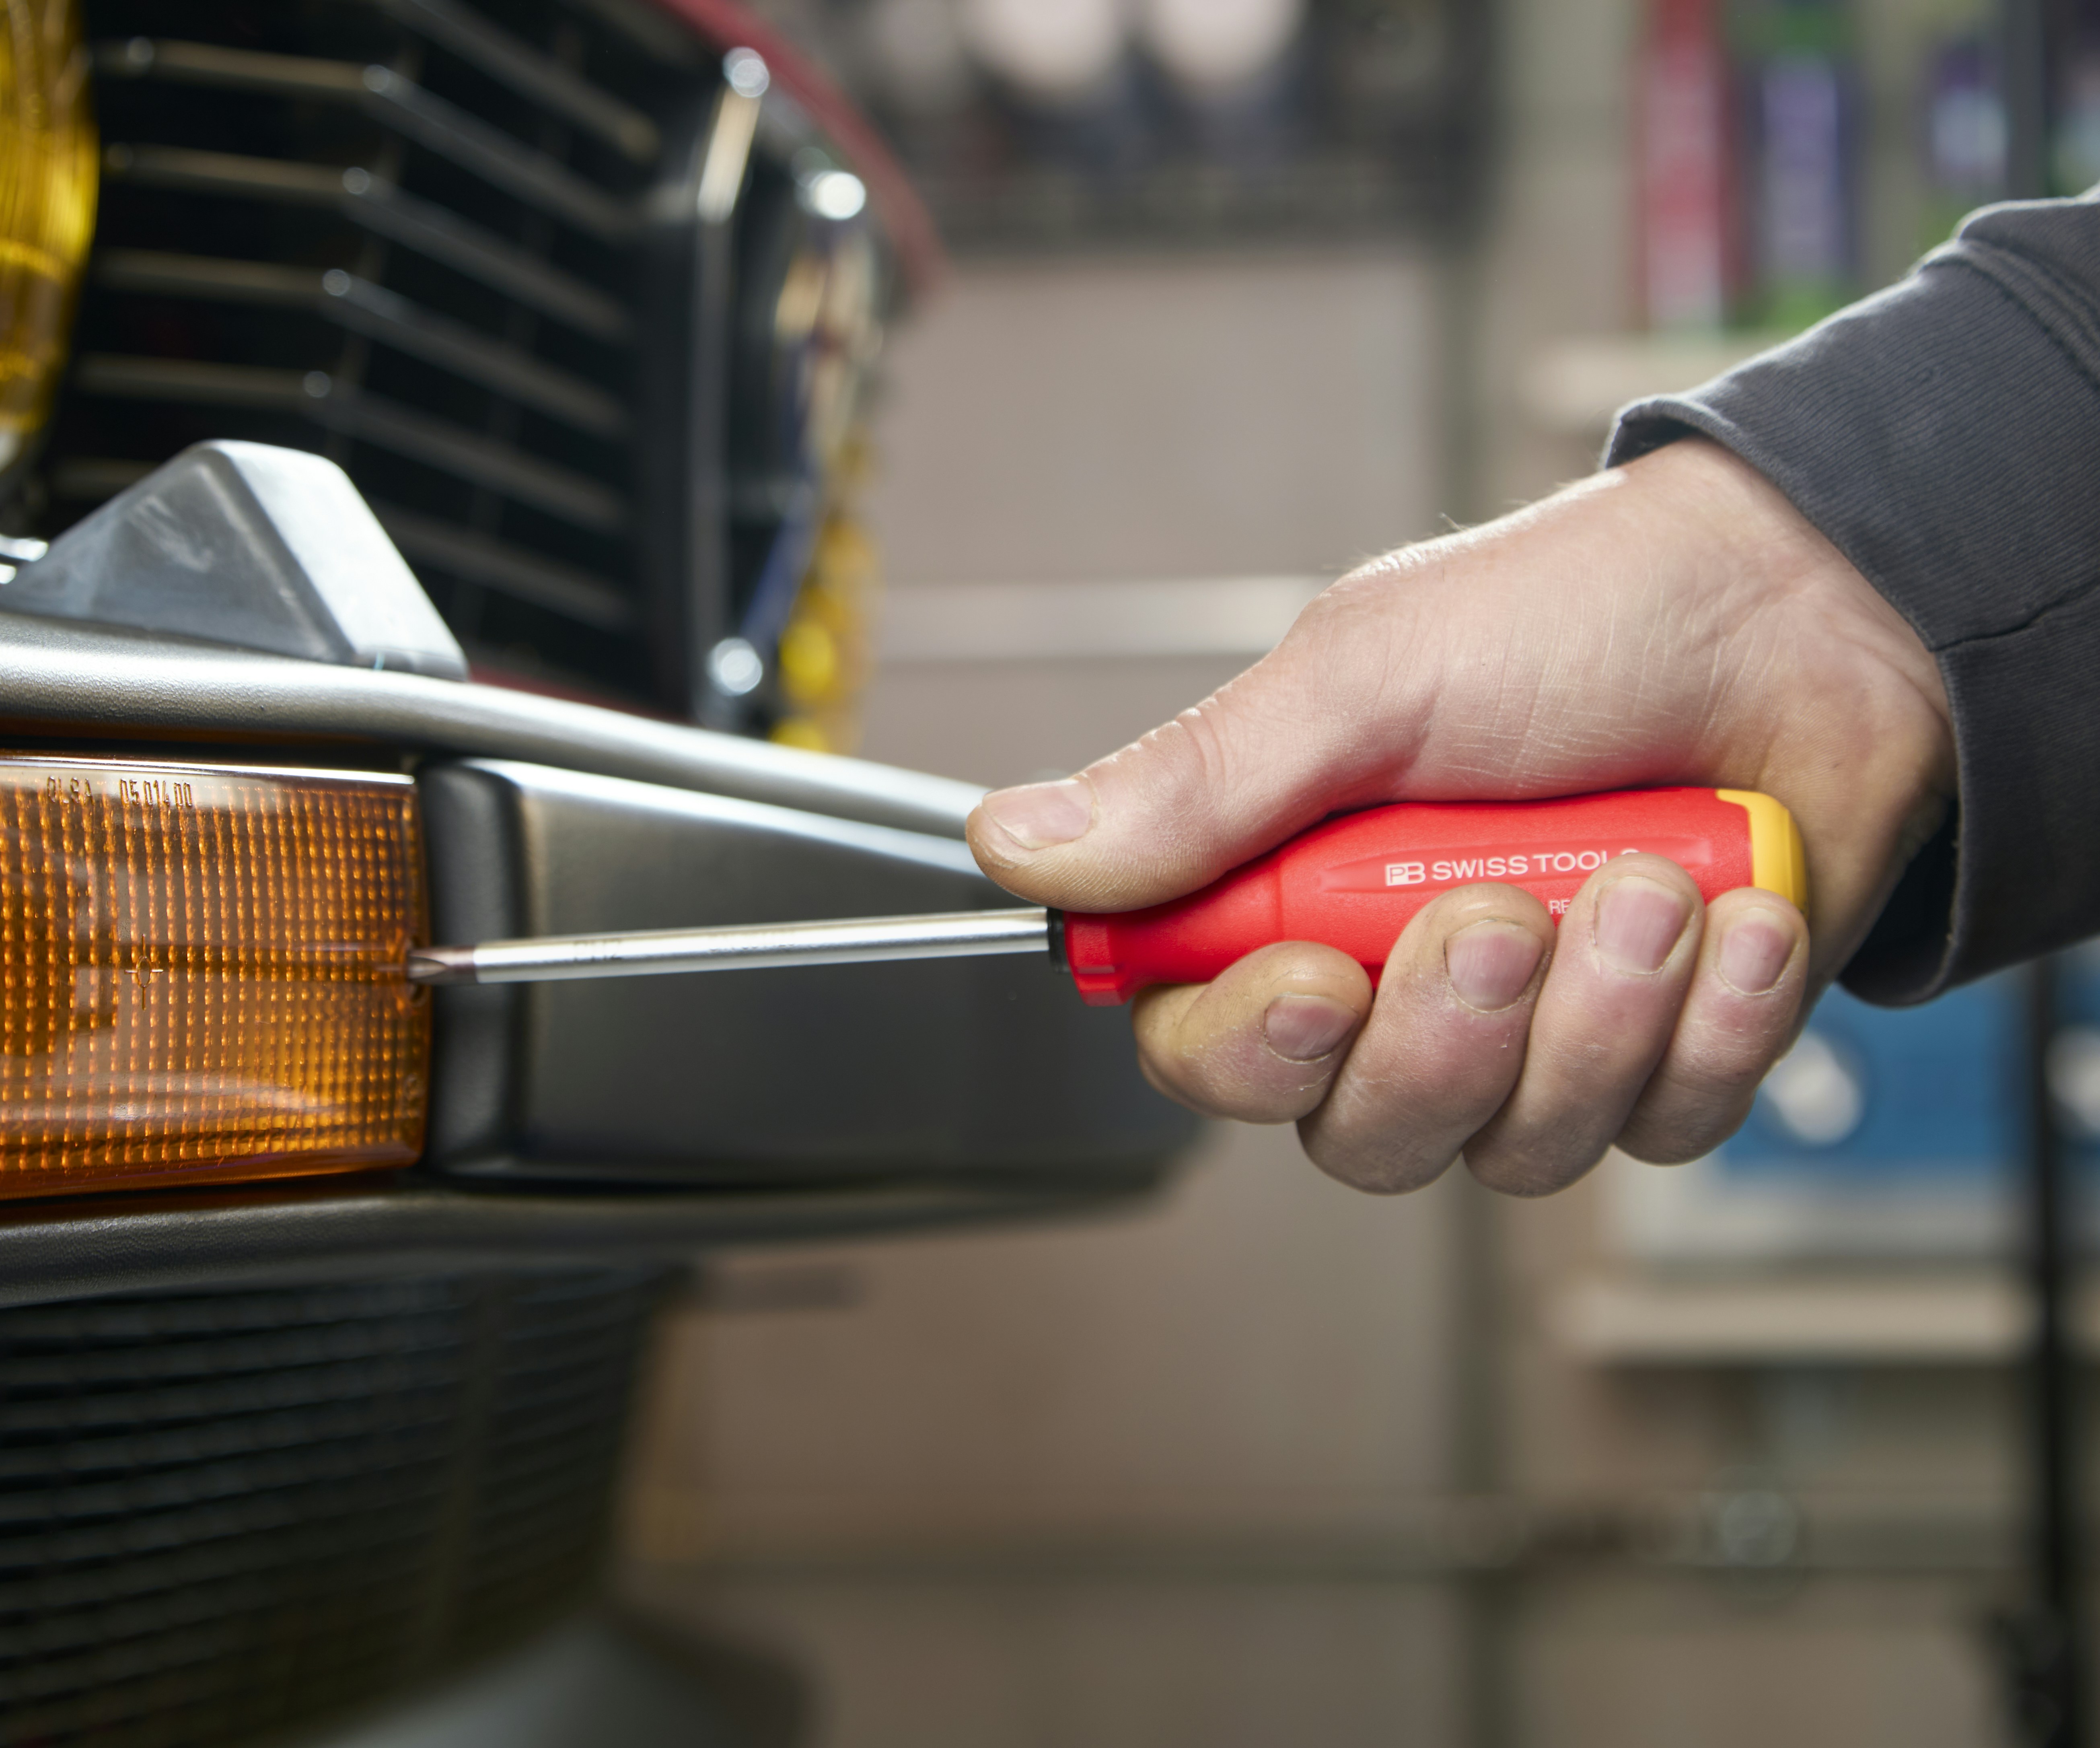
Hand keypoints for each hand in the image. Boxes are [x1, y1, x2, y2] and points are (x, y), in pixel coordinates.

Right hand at [965, 439, 1955, 1195]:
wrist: (1809, 616)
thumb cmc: (1580, 621)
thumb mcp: (1367, 678)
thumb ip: (1199, 785)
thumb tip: (1012, 842)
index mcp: (1299, 897)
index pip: (1204, 1047)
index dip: (1247, 1047)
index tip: (1316, 977)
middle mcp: (1401, 989)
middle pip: (1358, 1133)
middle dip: (1444, 1035)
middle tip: (1505, 911)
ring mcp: (1535, 1041)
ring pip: (1515, 1148)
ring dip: (1595, 1015)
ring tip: (1654, 883)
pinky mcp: (1663, 1064)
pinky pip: (1661, 1127)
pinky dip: (1709, 1022)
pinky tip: (1731, 917)